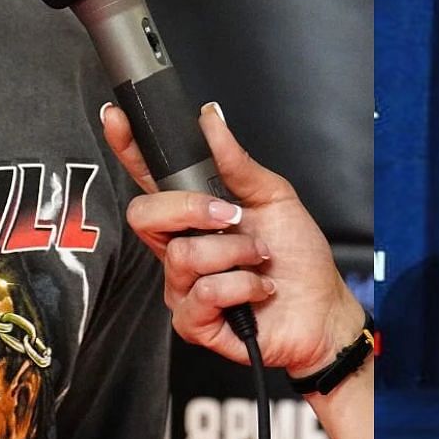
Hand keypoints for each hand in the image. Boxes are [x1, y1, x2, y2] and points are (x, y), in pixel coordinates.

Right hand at [103, 102, 364, 376]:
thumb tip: (211, 119)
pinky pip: (203, 293)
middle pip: (144, 215)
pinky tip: (258, 289)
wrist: (321, 310)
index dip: (127, 148)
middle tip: (233, 216)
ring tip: (258, 259)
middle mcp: (180, 247)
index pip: (149, 178)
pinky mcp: (192, 321)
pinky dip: (242, 285)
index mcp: (194, 213)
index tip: (116, 118)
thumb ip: (237, 162)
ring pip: (182, 255)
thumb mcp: (274, 197)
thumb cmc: (297, 256)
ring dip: (236, 252)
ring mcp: (182, 286)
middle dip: (192, 209)